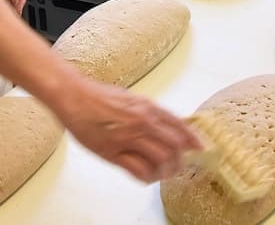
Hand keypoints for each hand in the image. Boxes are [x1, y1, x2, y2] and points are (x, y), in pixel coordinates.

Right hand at [58, 77, 200, 182]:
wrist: (74, 97)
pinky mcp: (113, 152)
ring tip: (162, 175)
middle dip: (180, 160)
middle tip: (179, 167)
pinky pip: (138, 169)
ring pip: (160, 159)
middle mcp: (142, 121)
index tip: (200, 149)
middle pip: (174, 146)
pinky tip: (146, 178)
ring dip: (164, 171)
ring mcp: (128, 137)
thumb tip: (166, 125)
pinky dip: (146, 177)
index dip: (193, 140)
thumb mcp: (131, 99)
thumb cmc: (99, 97)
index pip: (179, 125)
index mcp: (147, 107)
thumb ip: (148, 112)